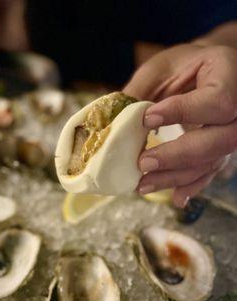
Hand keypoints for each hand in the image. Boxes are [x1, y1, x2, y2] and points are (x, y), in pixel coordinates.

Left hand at [124, 44, 236, 206]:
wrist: (210, 73)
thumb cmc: (184, 66)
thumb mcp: (162, 67)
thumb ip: (141, 91)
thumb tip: (112, 124)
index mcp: (228, 75)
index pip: (215, 101)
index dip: (182, 112)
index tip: (147, 118)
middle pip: (218, 140)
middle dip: (178, 155)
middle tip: (143, 164)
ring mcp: (233, 132)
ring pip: (212, 161)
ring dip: (176, 177)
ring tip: (143, 185)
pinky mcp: (223, 150)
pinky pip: (211, 172)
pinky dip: (192, 186)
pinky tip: (176, 198)